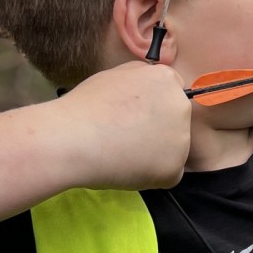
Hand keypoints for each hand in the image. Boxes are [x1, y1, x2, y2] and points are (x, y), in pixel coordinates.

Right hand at [60, 62, 192, 189]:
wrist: (71, 139)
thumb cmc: (86, 106)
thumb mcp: (115, 75)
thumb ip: (139, 78)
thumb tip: (149, 83)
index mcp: (167, 80)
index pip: (170, 94)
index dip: (150, 109)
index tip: (132, 118)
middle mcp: (180, 107)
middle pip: (174, 122)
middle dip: (155, 130)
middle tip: (125, 137)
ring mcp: (181, 138)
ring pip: (171, 150)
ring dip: (152, 154)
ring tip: (120, 153)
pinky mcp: (174, 168)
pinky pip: (165, 174)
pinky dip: (149, 177)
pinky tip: (125, 169)